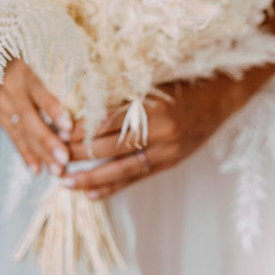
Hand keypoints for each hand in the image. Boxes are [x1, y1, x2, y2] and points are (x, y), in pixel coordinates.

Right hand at [0, 59, 73, 175]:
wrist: (11, 52)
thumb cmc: (47, 56)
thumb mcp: (58, 57)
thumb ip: (73, 74)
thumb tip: (98, 100)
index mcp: (29, 69)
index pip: (39, 91)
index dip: (53, 109)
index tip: (69, 127)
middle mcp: (14, 86)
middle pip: (29, 117)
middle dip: (47, 140)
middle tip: (64, 158)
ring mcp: (5, 102)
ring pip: (22, 131)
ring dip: (40, 153)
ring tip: (57, 170)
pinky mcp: (3, 115)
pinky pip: (14, 137)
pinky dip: (26, 154)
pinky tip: (38, 169)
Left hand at [64, 72, 258, 199]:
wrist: (224, 95)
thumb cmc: (185, 81)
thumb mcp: (155, 79)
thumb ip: (124, 93)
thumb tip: (81, 101)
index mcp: (151, 104)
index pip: (104, 120)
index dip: (78, 127)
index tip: (54, 129)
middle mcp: (159, 131)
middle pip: (107, 147)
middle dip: (75, 153)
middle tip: (50, 157)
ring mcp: (166, 151)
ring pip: (119, 169)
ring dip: (89, 178)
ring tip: (63, 183)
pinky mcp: (170, 163)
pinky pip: (136, 178)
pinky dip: (112, 187)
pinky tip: (90, 195)